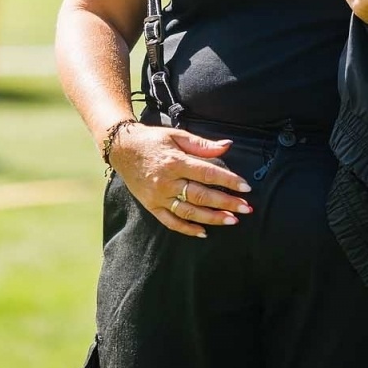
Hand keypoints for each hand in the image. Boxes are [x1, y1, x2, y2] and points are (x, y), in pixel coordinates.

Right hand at [106, 123, 253, 237]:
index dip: (228, 181)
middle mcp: (167, 181)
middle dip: (226, 203)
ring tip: (231, 221)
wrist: (122, 149)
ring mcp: (158, 196)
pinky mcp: (151, 206)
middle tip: (246, 208)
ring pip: (189, 212)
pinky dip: (187, 229)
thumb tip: (227, 146)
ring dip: (212, 218)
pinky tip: (203, 232)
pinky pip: (170, 221)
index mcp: (175, 162)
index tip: (246, 187)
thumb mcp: (177, 136)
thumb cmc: (152, 140)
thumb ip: (202, 144)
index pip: (207, 173)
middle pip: (201, 195)